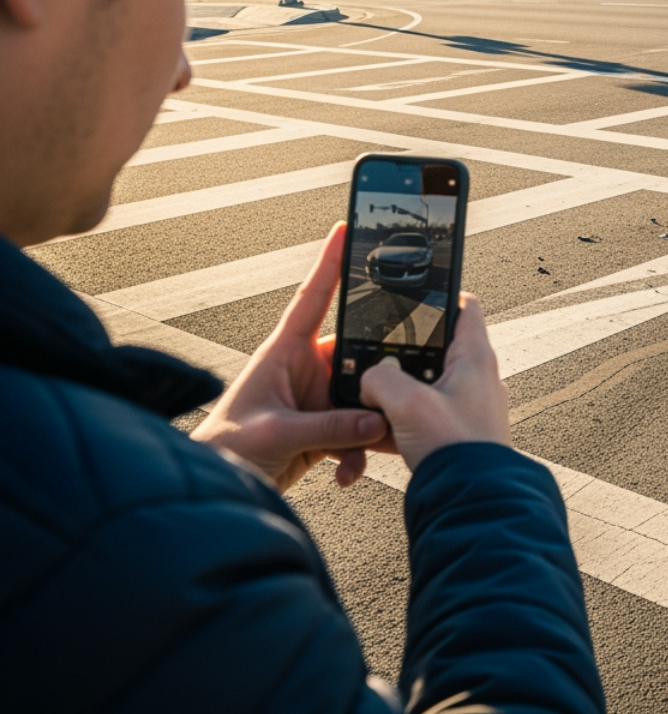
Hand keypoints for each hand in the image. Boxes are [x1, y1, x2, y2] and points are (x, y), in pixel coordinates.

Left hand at [193, 223, 386, 491]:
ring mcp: (317, 399)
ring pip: (364, 398)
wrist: (218, 488)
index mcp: (285, 353)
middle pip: (357, 355)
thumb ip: (331, 428)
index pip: (313, 298)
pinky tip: (346, 474)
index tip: (345, 230)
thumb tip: (375, 420)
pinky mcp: (324, 428)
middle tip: (398, 391)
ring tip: (369, 447)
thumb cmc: (227, 449)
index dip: (329, 263)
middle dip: (380, 376)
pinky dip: (358, 454)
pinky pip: (357, 431)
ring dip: (371, 425)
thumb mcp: (278, 433)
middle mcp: (306, 370)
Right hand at [359, 294, 510, 469]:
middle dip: (404, 354)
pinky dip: (402, 421)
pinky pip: (424, 418)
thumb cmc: (456, 449)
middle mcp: (477, 379)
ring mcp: (468, 408)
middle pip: (436, 349)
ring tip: (373, 400)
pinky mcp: (457, 434)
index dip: (441, 295)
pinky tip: (380, 432)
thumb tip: (372, 376)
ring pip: (426, 386)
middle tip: (378, 357)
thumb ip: (381, 379)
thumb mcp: (407, 404)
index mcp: (476, 358)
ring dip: (398, 393)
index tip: (416, 295)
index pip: (465, 307)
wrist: (472, 502)